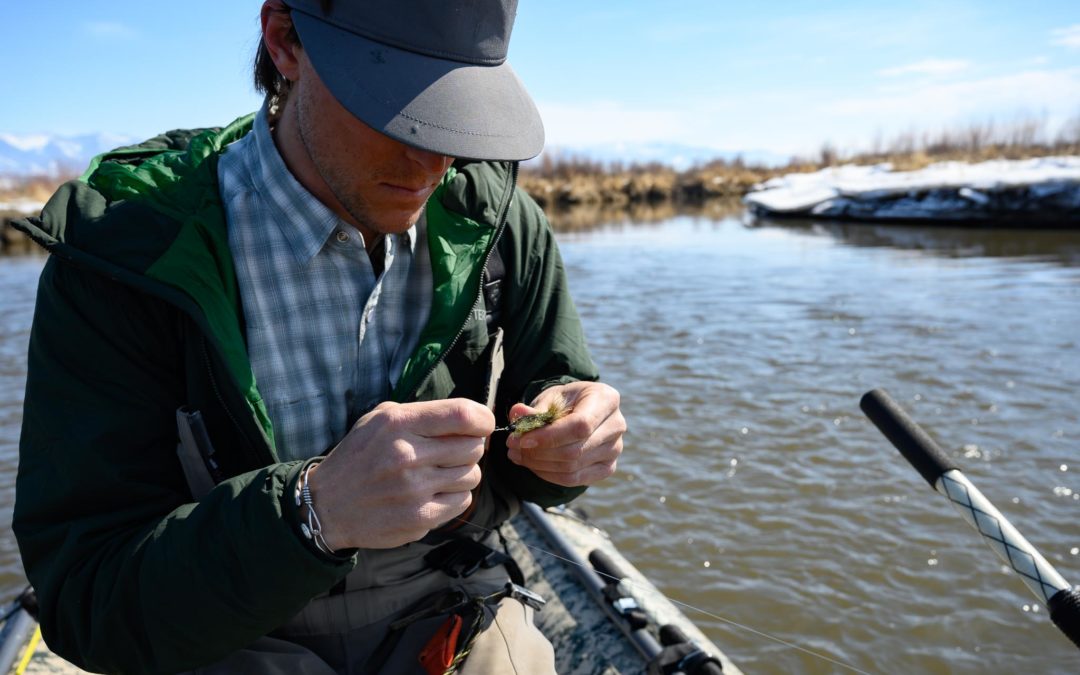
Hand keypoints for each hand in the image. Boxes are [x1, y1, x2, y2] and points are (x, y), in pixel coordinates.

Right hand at [305, 399, 493, 549]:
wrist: (327, 506)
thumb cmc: (360, 457)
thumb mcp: (379, 420)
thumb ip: (423, 414)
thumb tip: (472, 418)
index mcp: (399, 424)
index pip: (463, 414)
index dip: (483, 419)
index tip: (482, 424)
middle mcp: (408, 456)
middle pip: (473, 447)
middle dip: (470, 447)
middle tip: (451, 452)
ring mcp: (415, 490)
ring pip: (472, 475)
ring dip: (463, 473)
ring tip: (439, 473)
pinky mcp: (420, 518)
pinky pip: (462, 501)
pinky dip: (454, 496)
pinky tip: (433, 493)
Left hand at [505, 381, 624, 486]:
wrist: (581, 410)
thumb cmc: (566, 401)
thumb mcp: (550, 398)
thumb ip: (535, 409)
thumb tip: (517, 414)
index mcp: (607, 399)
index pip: (580, 425)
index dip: (549, 436)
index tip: (522, 439)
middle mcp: (616, 425)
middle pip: (575, 450)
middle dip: (538, 453)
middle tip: (513, 447)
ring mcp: (614, 450)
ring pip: (572, 468)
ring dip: (539, 465)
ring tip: (517, 454)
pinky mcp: (607, 468)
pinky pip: (574, 479)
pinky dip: (548, 474)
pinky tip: (532, 464)